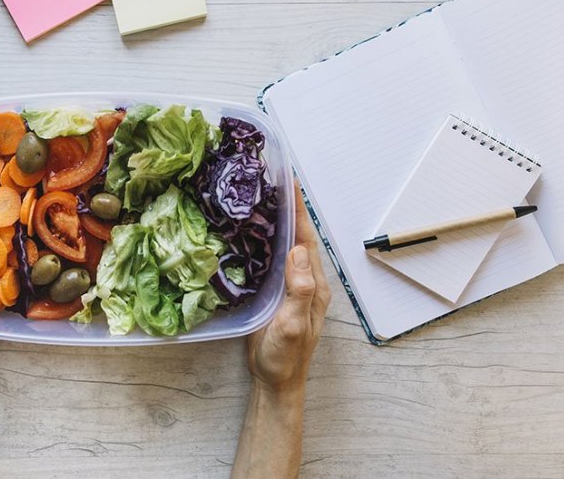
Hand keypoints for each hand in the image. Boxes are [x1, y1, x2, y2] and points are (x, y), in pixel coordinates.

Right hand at [246, 181, 330, 393]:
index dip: (299, 211)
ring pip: (284, 246)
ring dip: (275, 222)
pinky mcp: (274, 294)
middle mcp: (305, 281)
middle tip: (271, 181)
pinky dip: (263, 242)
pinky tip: (249, 233)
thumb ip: (300, 290)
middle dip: (288, 209)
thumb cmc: (286, 356)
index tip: (291, 183)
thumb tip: (296, 250)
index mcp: (314, 285)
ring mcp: (290, 287)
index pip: (307, 239)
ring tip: (260, 198)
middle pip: (297, 237)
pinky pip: (271, 260)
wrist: (275, 382)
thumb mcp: (294, 324)